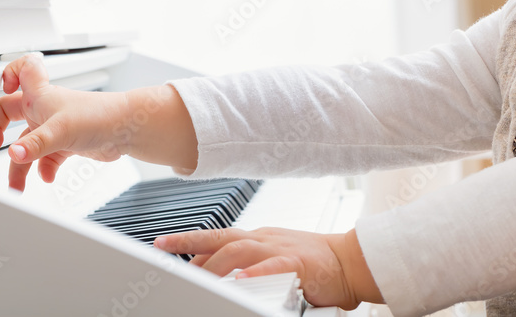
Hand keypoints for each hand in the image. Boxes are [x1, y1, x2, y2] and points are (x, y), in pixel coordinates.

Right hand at [0, 53, 129, 191]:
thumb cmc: (100, 116)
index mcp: (40, 96)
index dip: (9, 73)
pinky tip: (48, 177)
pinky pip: (46, 157)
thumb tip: (13, 155)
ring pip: (28, 143)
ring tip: (17, 185)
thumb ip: (35, 145)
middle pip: (11, 114)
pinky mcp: (68, 143)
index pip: (22, 71)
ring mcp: (55, 126)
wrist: (128, 130)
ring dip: (21, 164)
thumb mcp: (60, 130)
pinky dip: (44, 168)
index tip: (1, 89)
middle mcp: (45, 109)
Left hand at [153, 227, 381, 309]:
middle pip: (222, 238)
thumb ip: (252, 262)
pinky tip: (242, 281)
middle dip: (191, 246)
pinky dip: (256, 273)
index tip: (164, 244)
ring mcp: (281, 249)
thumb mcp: (277, 256)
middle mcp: (266, 239)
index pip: (218, 236)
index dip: (190, 240)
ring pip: (241, 250)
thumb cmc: (317, 261)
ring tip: (197, 278)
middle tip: (167, 254)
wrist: (351, 260)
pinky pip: (274, 266)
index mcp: (260, 237)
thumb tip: (226, 276)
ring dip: (216, 264)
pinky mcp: (298, 263)